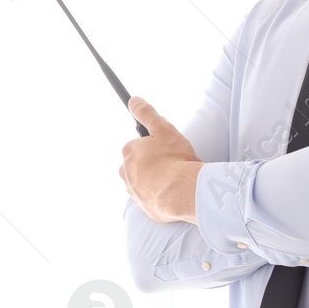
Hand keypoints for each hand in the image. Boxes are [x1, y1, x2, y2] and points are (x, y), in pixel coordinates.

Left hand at [119, 96, 202, 222]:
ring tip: (176, 178)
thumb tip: (133, 101)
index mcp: (129, 153)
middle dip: (155, 163)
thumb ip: (147, 113)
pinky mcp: (144, 207)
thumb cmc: (175, 159)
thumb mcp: (163, 128)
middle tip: (174, 163)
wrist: (182, 192)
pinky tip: (174, 192)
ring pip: (145, 181)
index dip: (156, 146)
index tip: (169, 148)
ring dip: (158, 179)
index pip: (139, 145)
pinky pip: (152, 198)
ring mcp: (134, 191)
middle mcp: (126, 173)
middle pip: (140, 164)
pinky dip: (161, 194)